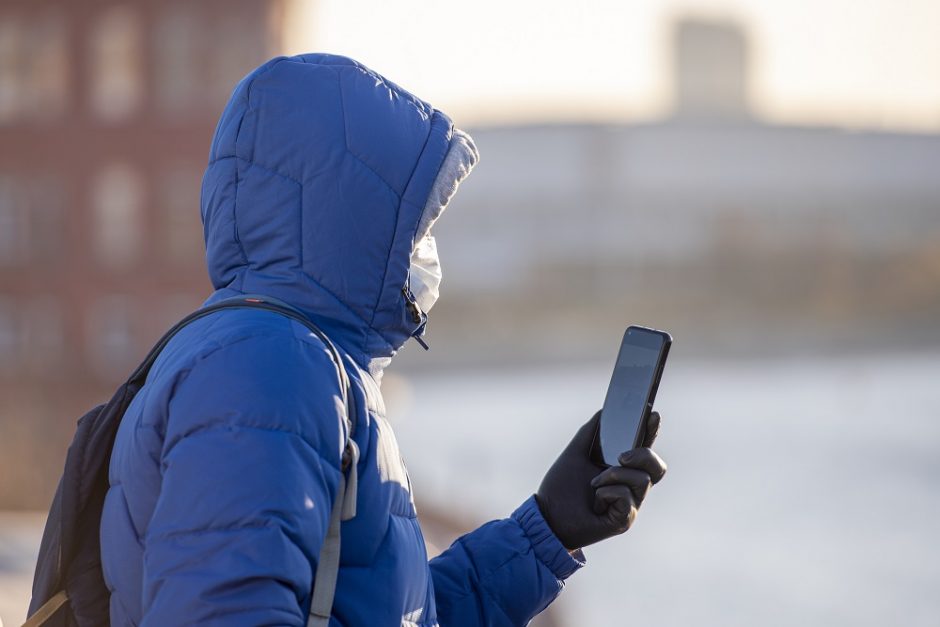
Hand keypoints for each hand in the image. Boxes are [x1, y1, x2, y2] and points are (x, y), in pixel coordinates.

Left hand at [535, 410, 666, 550]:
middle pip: (657, 467)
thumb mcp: (576, 451)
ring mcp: (630, 504)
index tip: (653, 414)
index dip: (652, 432)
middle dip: (644, 455)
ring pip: (641, 480)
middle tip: (621, 456)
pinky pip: (627, 497)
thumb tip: (605, 411)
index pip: (645, 449)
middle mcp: (630, 486)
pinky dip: (607, 493)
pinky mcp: (624, 520)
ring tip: (594, 483)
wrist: (547, 514)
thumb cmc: (561, 486)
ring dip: (613, 476)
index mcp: (621, 469)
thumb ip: (591, 431)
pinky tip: (595, 502)